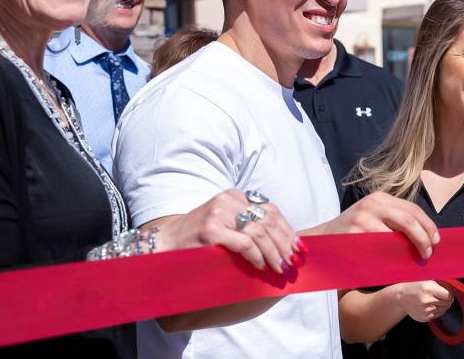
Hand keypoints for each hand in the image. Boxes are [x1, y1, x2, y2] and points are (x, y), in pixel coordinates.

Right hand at [149, 189, 299, 273]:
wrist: (164, 243)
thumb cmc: (198, 238)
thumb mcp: (226, 223)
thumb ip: (248, 224)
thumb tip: (283, 242)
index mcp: (234, 195)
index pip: (270, 210)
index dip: (287, 229)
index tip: (299, 247)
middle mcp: (228, 200)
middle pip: (268, 221)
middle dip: (285, 243)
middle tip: (293, 261)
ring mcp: (218, 214)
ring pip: (260, 233)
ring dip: (274, 253)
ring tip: (281, 267)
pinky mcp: (211, 230)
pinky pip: (245, 244)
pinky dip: (257, 256)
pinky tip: (261, 266)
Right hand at [313, 192, 439, 258]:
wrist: (321, 241)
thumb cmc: (353, 234)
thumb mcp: (374, 219)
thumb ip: (394, 223)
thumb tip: (426, 237)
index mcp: (380, 199)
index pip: (412, 209)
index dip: (428, 225)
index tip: (437, 240)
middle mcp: (372, 204)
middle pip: (408, 220)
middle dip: (424, 238)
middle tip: (429, 253)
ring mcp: (362, 218)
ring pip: (396, 235)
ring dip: (410, 249)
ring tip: (417, 259)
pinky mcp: (354, 234)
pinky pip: (380, 248)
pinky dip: (392, 257)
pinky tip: (397, 264)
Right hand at [395, 281, 453, 321]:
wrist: (401, 296)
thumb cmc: (415, 285)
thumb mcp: (427, 279)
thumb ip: (441, 283)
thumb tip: (456, 287)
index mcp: (429, 289)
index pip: (449, 296)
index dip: (449, 294)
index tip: (447, 292)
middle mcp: (427, 300)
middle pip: (447, 304)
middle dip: (446, 300)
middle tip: (439, 296)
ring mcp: (425, 311)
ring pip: (443, 310)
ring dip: (441, 305)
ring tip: (433, 300)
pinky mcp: (423, 318)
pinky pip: (437, 315)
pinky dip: (436, 310)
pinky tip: (429, 305)